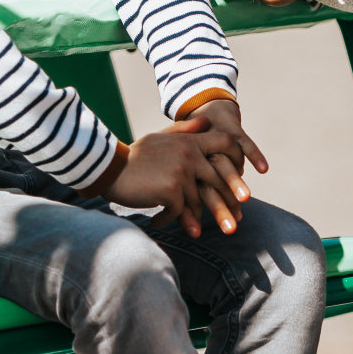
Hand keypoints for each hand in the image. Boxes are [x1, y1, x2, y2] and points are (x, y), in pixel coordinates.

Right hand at [101, 116, 249, 236]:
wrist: (110, 168)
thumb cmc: (135, 155)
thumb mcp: (160, 137)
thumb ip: (185, 130)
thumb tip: (207, 122)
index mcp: (189, 140)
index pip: (226, 143)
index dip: (238, 159)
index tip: (242, 179)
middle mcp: (189, 154)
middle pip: (219, 180)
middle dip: (228, 204)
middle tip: (235, 223)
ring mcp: (181, 172)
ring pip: (197, 201)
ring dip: (192, 218)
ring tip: (193, 231)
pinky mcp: (171, 190)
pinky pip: (179, 211)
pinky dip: (170, 219)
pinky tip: (157, 221)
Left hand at [183, 99, 267, 224]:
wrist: (202, 106)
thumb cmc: (193, 146)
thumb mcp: (185, 167)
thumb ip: (186, 196)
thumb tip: (182, 230)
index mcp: (186, 168)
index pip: (195, 195)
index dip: (200, 215)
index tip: (208, 235)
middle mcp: (198, 156)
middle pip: (209, 185)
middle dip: (220, 208)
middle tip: (230, 229)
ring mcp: (214, 142)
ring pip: (225, 164)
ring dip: (235, 182)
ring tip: (245, 199)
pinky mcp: (229, 129)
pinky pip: (243, 142)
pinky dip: (253, 154)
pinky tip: (263, 169)